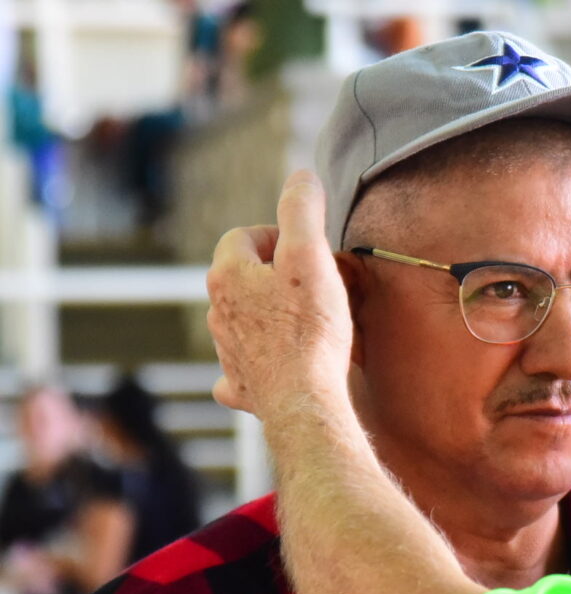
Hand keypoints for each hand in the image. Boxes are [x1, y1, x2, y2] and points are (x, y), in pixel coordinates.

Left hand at [206, 170, 352, 417]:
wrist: (304, 400)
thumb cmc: (310, 330)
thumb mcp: (311, 256)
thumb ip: (302, 210)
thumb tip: (301, 177)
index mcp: (228, 275)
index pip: (242, 235)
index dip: (276, 235)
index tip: (307, 249)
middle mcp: (218, 311)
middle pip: (241, 277)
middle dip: (273, 274)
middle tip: (313, 282)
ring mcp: (227, 350)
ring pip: (241, 319)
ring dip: (267, 313)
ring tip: (305, 320)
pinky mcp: (241, 383)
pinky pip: (240, 367)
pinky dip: (253, 361)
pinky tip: (272, 364)